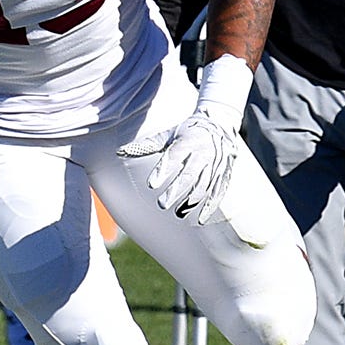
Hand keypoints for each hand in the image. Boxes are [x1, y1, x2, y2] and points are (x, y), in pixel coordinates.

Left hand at [118, 113, 237, 222]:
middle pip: (189, 174)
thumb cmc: (186, 132)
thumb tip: (120, 151)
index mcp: (187, 142)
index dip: (163, 170)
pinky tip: (201, 220)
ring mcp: (216, 164)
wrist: (220, 125)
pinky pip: (218, 192)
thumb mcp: (168, 135)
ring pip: (205, 185)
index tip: (150, 185)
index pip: (173, 156)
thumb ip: (147, 145)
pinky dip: (210, 206)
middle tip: (162, 205)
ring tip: (178, 214)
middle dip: (176, 190)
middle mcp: (203, 153)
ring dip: (192, 201)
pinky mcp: (224, 174)